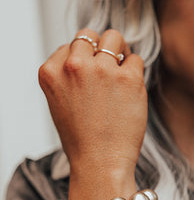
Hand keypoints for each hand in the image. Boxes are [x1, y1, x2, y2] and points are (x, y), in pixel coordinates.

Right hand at [39, 29, 147, 199]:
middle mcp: (73, 66)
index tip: (89, 80)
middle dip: (101, 50)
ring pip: (115, 38)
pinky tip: (130, 92)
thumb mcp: (60, 103)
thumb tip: (91, 52)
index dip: (83, 60)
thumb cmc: (83, 139)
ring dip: (120, 52)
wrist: (100, 164)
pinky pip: (136, 59)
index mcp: (51, 72)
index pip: (70, 45)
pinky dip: (135, 72)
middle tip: (109, 71)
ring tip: (121, 75)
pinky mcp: (128, 77)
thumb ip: (69, 76)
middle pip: (91, 36)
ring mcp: (101, 70)